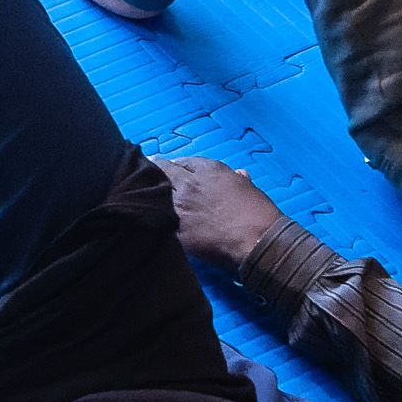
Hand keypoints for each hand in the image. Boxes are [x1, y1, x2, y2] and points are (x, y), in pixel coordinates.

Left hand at [152, 151, 286, 269]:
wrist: (257, 239)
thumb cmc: (259, 213)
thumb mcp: (250, 189)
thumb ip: (238, 180)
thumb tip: (240, 174)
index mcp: (210, 170)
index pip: (183, 162)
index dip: (177, 166)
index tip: (171, 169)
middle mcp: (190, 183)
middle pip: (163, 170)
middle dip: (156, 171)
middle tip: (147, 176)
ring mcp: (180, 205)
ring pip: (156, 193)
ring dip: (152, 194)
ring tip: (142, 195)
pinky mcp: (176, 228)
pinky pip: (158, 218)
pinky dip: (154, 216)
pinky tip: (148, 219)